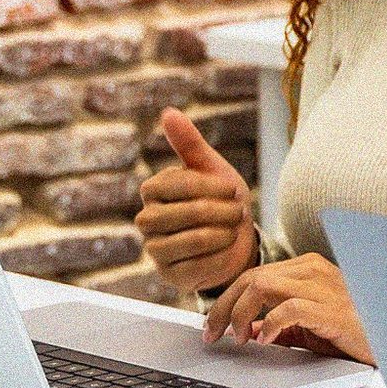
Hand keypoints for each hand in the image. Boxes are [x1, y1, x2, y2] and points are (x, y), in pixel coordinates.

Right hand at [137, 109, 257, 294]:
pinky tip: (228, 248)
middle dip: (223, 211)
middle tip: (239, 211)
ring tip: (234, 228)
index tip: (232, 189)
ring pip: (193, 240)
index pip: (179, 184)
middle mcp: (147, 220)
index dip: (213, 187)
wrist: (235, 241)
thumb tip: (168, 112)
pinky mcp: (170, 275)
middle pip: (188, 213)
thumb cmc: (220, 200)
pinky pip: (199, 266)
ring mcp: (155, 250)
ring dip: (224, 233)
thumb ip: (189, 143)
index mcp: (153, 190)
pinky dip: (222, 255)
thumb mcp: (211, 169)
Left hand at [203, 253, 374, 365]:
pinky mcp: (330, 308)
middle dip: (224, 307)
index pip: (252, 276)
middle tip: (214, 334)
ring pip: (262, 285)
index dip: (226, 301)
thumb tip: (248, 329)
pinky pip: (288, 308)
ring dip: (241, 313)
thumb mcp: (307, 326)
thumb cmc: (352, 331)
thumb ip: (278, 323)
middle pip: (250, 278)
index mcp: (306, 268)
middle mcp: (312, 270)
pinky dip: (270, 324)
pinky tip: (266, 340)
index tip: (213, 326)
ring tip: (239, 338)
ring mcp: (322, 287)